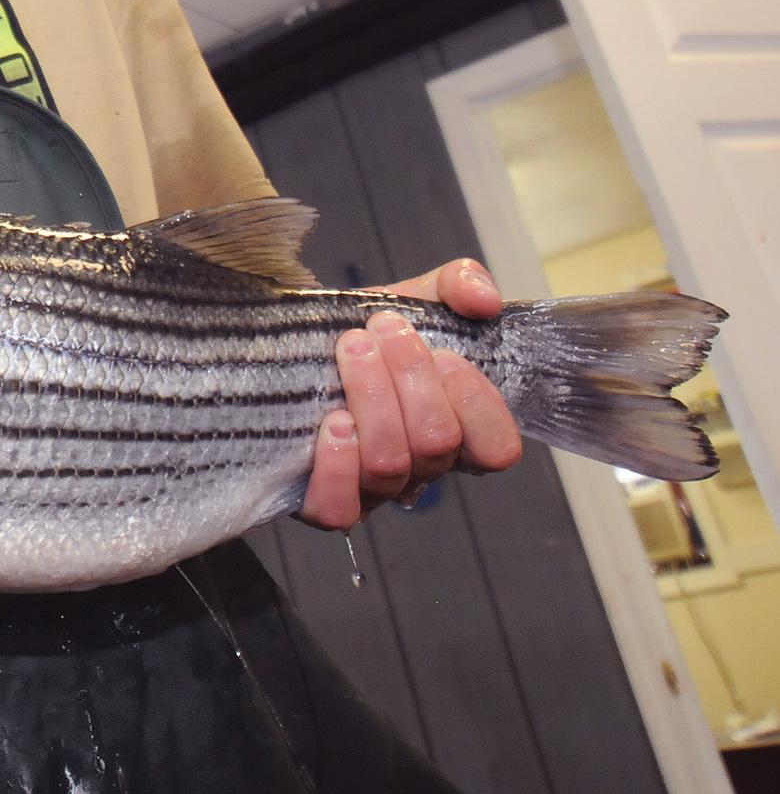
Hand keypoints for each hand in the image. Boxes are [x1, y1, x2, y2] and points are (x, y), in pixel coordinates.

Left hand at [297, 259, 521, 528]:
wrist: (296, 345)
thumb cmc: (366, 332)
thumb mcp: (416, 297)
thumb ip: (460, 284)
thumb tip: (484, 300)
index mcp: (457, 430)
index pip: (496, 448)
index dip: (476, 402)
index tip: (443, 351)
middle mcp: (420, 469)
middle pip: (436, 444)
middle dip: (410, 377)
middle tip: (380, 329)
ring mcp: (373, 491)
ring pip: (389, 465)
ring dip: (371, 398)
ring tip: (351, 348)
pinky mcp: (324, 502)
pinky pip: (339, 508)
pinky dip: (337, 465)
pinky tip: (331, 421)